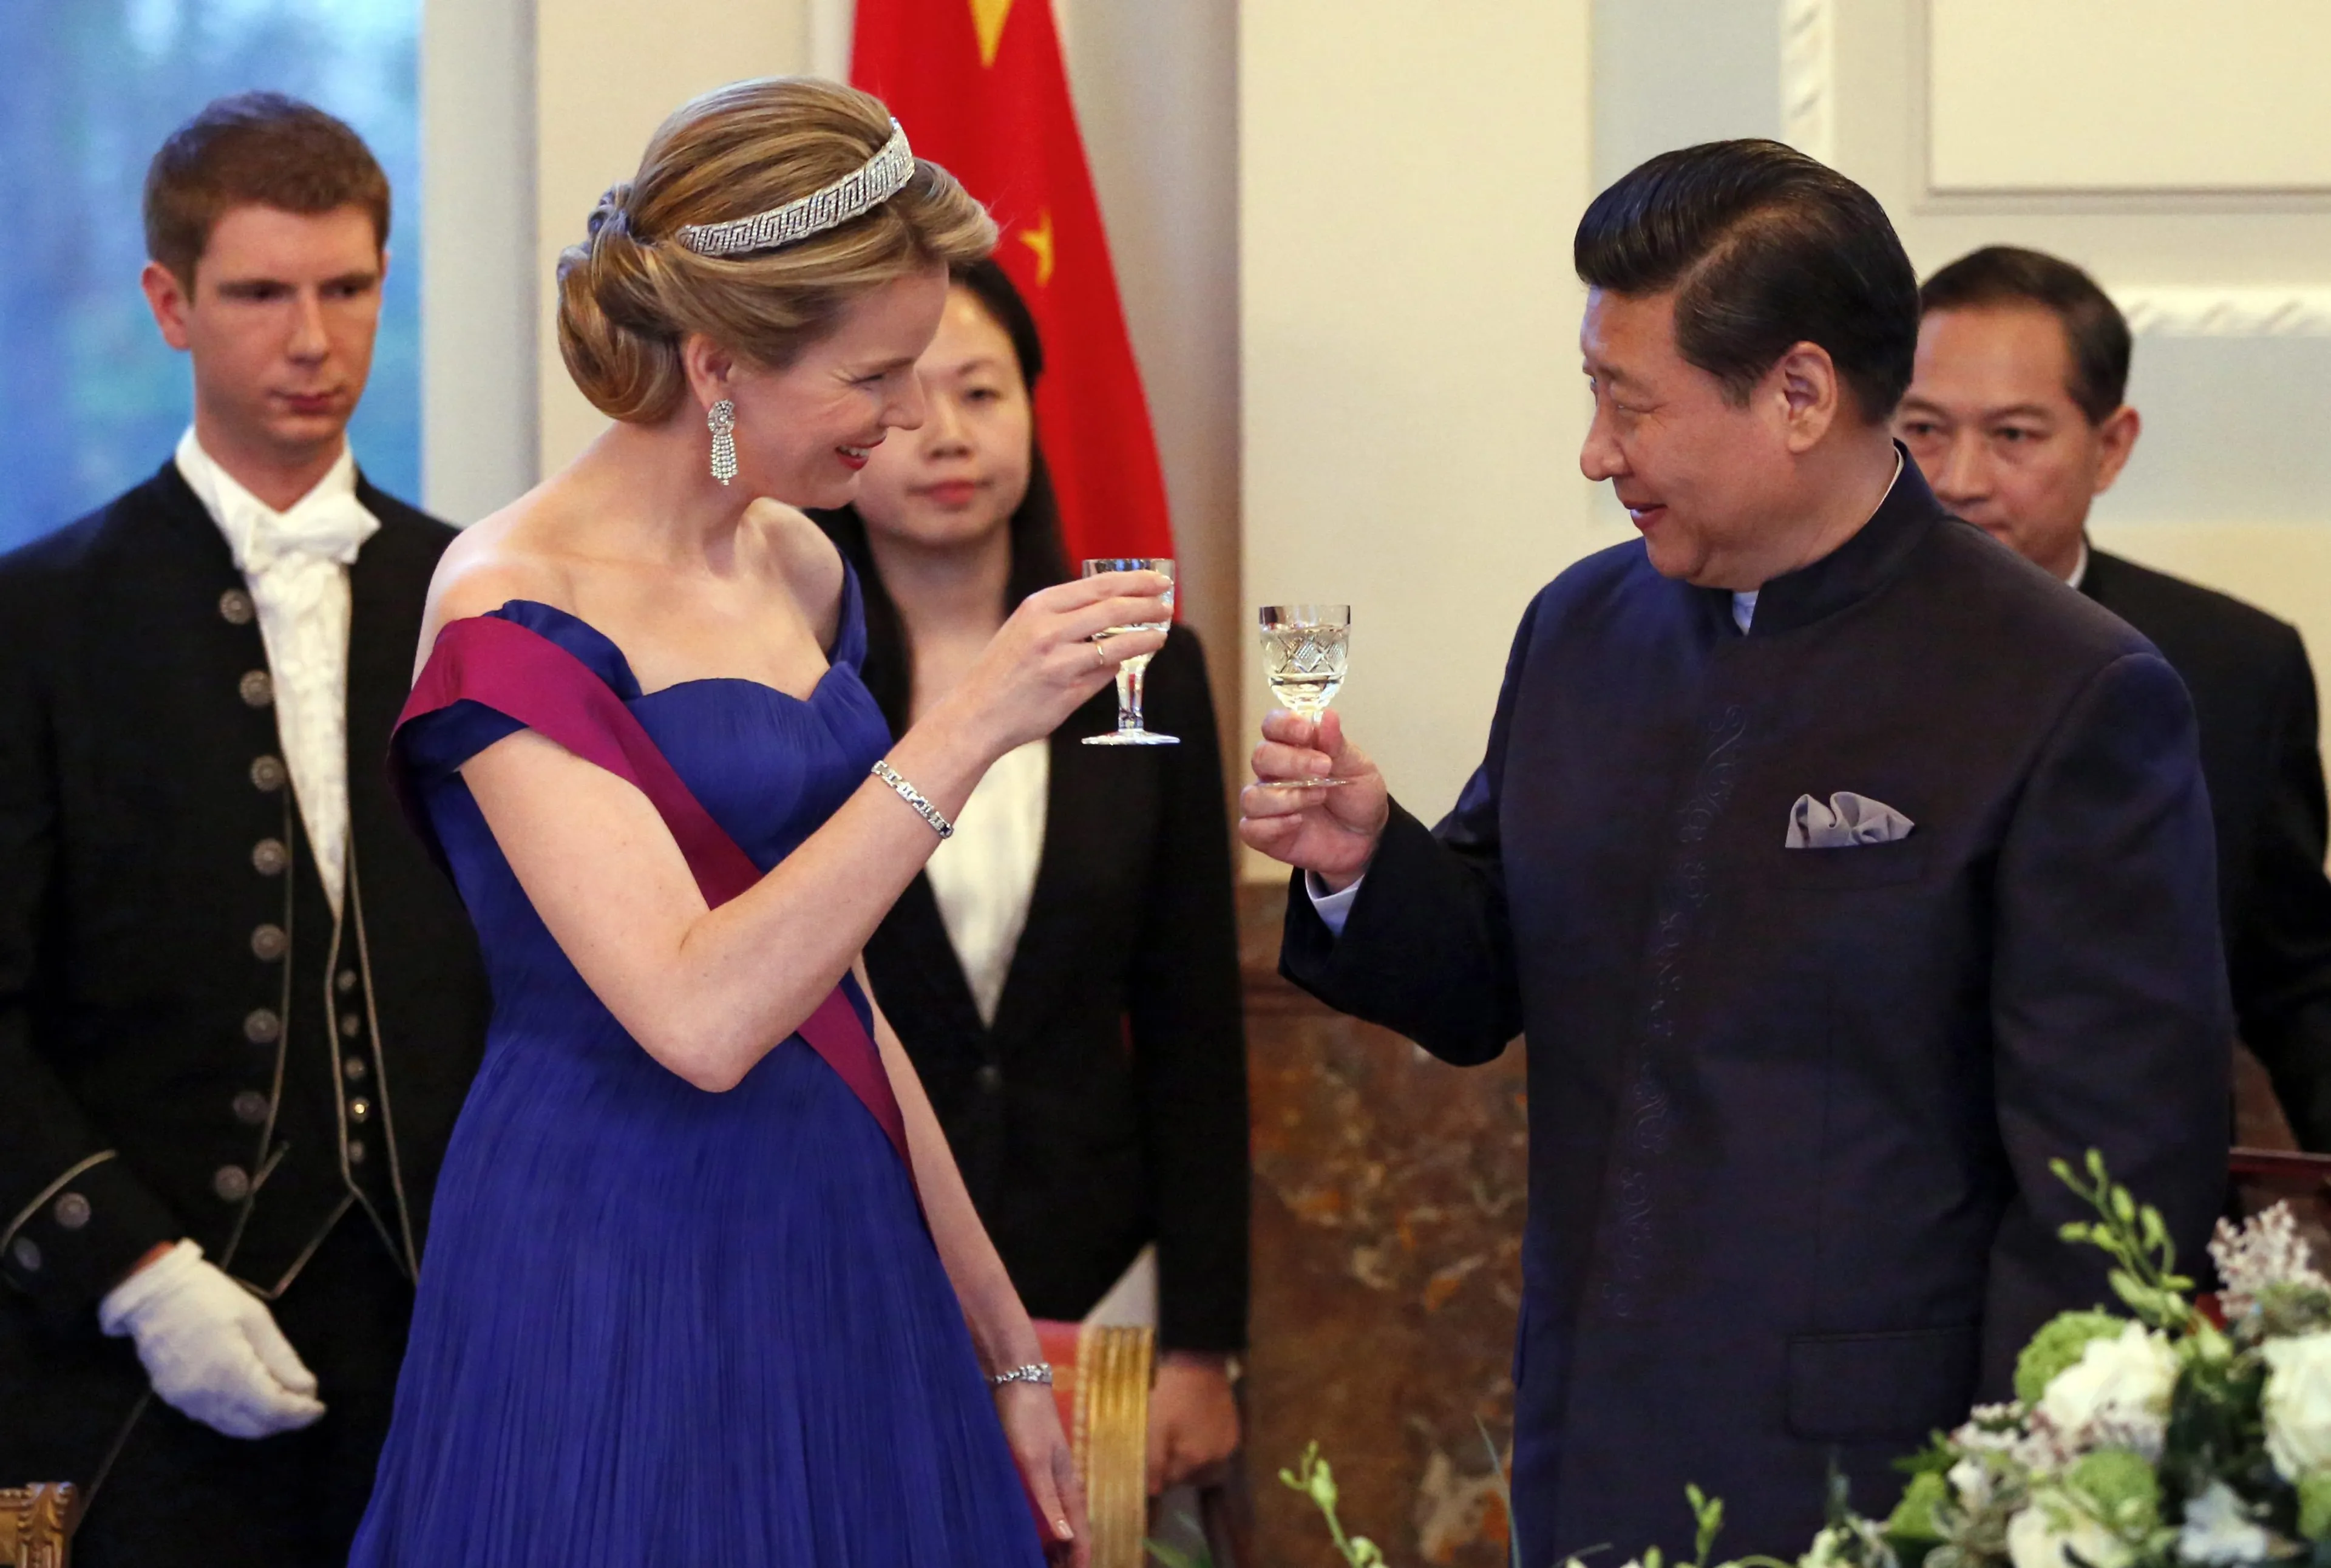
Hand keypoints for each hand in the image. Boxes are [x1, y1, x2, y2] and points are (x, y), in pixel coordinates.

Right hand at [97, 1239, 324, 1438]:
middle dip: (284, 1421)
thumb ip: (281, 1359)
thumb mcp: (256, 1319)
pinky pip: (213, 1419)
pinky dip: (238, 1417)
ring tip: (285, 1405)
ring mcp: (186, 1401)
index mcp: (229, 1373)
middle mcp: (206, 1396)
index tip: (319, 1408)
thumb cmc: (210, 1297)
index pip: (273, 1410)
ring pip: (232, 1427)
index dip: (300, 1414)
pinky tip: (253, 1402)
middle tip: (305, 1407)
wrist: (153, 1294)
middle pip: (253, 1425)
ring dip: (262, 1422)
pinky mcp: (174, 1398)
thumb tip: (306, 1389)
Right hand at [942, 571, 1170, 760]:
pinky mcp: (1067, 689)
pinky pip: (1106, 672)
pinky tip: (1135, 659)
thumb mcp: (1025, 629)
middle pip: (1113, 608)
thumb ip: (1064, 619)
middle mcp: (1048, 628)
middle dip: (1147, 604)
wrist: (975, 713)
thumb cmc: (1003, 672)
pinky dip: (1123, 663)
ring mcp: (1059, 660)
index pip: (1099, 585)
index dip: (1135, 582)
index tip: (1158, 582)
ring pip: (1116, 642)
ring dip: (1145, 635)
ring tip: (1161, 633)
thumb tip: (1114, 616)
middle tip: (1167, 604)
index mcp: (1039, 605)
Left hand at [996, 1381, 1088, 1565]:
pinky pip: (1042, 1504)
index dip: (1079, 1555)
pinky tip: (1029, 1527)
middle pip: (1071, 1526)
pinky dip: (1041, 1522)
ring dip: (1055, 1540)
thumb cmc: (1026, 1419)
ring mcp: (1047, 1472)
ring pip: (1057, 1516)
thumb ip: (1049, 1499)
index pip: (1079, 1529)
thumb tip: (1066, 1537)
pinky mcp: (1031, 1464)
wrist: (1015, 1380)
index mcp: (1067, 1482)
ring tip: (1045, 1559)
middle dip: (1069, 1553)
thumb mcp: (1035, 1461)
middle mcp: (1061, 1481)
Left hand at [1146, 1352, 1239, 1494]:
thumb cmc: (1172, 1395)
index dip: (1159, 1472)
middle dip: (1177, 1470)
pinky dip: (1206, 1451)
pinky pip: (1218, 1453)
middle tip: (1165, 1448)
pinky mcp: (1235, 1433)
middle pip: (1191, 1478)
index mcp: (1195, 1459)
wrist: (1199, 1363)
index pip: (1172, 1482)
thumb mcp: (1155, 1427)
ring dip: (1193, 1463)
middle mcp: (1217, 1459)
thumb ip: (1154, 1462)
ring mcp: (1229, 1447)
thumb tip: (1153, 1494)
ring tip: (1180, 1441)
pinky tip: (1196, 1432)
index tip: (1151, 1458)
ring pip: (1207, 1468)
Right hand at [1237, 708, 1388, 888]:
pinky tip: (1298, 822)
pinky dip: (1274, 825)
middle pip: (1260, 757)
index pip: (1272, 726)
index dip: (1284, 725)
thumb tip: (1327, 715)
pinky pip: (1251, 828)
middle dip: (1291, 762)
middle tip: (1324, 768)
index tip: (1307, 732)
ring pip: (1252, 796)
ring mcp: (1268, 804)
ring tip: (1318, 797)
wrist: (1369, 836)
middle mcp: (1275, 773)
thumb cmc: (1357, 795)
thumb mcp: (1358, 767)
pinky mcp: (1266, 834)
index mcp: (1294, 747)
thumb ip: (1337, 744)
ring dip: (1287, 797)